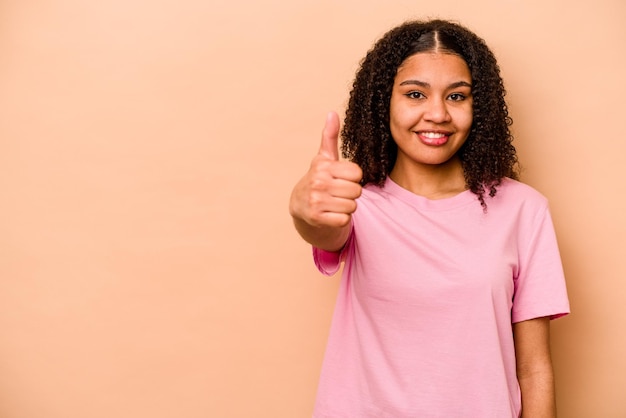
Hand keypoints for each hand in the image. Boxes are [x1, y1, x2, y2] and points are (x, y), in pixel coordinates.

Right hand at [289, 112, 362, 228]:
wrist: (300, 207)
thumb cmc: (318, 180)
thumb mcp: (323, 159)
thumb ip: (330, 137)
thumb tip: (332, 113)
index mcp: (323, 166)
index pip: (357, 173)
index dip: (353, 178)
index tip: (342, 179)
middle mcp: (318, 182)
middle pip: (356, 191)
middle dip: (351, 194)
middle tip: (338, 193)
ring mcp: (316, 201)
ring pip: (352, 206)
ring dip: (347, 207)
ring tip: (334, 203)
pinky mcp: (317, 218)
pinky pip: (344, 219)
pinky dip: (341, 219)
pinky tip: (331, 213)